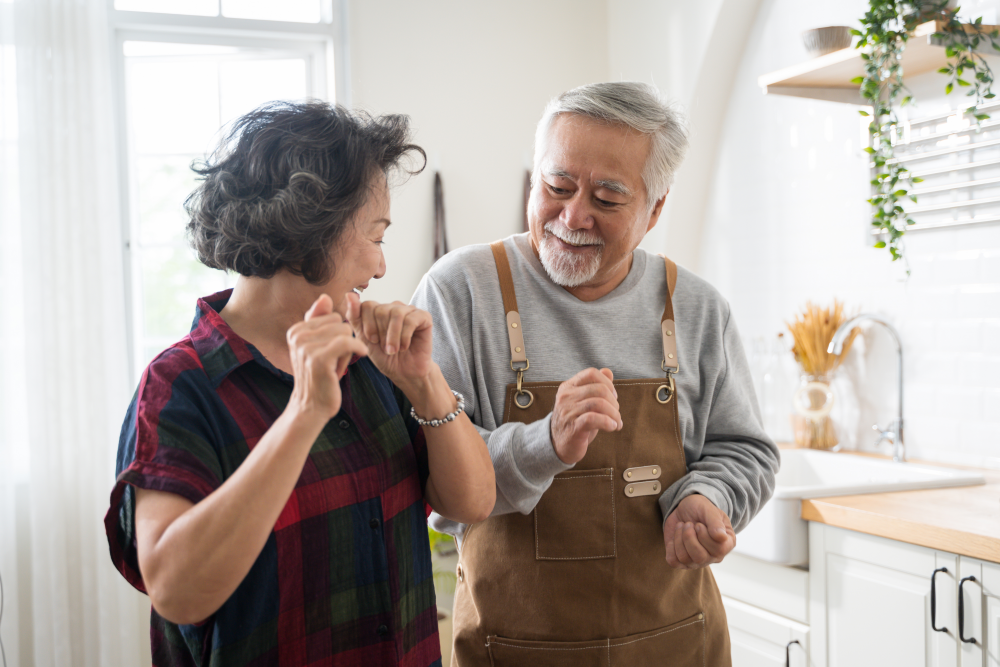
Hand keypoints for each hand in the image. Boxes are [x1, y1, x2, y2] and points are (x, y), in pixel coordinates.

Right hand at [286, 294, 368, 418]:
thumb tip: (325, 297)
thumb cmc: (318, 377)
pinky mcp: (319, 359)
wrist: (311, 407)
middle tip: (336, 360)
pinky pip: (348, 342)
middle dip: (344, 340)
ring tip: (338, 364)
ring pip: (345, 331)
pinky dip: (358, 348)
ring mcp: (306, 347)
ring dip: (349, 349)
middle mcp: (297, 336)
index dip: (338, 333)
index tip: (331, 351)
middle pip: (340, 322)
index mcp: (296, 330)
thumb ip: (319, 321)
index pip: (332, 316)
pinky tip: (361, 355)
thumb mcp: (317, 346)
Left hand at [345, 292, 433, 386]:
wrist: (404, 373)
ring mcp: (410, 310)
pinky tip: (405, 346)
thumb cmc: (385, 357)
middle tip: (385, 348)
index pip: (368, 305)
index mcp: (379, 310)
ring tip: (393, 350)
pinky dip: (404, 337)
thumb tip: (349, 294)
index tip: (372, 340)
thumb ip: (355, 316)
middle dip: (381, 333)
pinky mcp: (424, 317)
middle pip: (381, 310)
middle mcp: (394, 307)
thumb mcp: (364, 339)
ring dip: (392, 336)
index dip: (368, 325)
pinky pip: (411, 320)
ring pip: (396, 314)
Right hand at [550, 368, 621, 464]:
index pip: (591, 373)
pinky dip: (608, 422)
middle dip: (614, 402)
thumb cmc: (575, 421)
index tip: (613, 397)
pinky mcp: (573, 427)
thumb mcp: (584, 401)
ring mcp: (568, 412)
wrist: (558, 445)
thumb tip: (608, 371)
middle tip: (616, 414)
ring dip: (614, 414)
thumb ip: (595, 385)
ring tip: (617, 422)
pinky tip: (612, 427)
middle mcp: (566, 397)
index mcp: (568, 387)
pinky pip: (594, 419)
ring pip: (599, 403)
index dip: (608, 383)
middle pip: (599, 389)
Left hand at [663, 494, 735, 568]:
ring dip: (679, 538)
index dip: (704, 536)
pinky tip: (676, 536)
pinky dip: (671, 546)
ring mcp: (697, 561)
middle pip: (700, 557)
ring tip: (682, 527)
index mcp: (726, 544)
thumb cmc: (701, 509)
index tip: (699, 524)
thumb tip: (721, 537)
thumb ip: (716, 522)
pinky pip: (673, 561)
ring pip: (685, 559)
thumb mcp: (709, 510)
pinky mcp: (681, 561)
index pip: (718, 550)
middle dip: (689, 537)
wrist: (684, 509)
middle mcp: (713, 556)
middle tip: (688, 524)